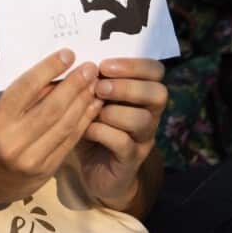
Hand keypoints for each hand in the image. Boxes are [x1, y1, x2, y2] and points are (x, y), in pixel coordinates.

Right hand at [0, 49, 101, 214]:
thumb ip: (19, 101)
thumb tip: (53, 78)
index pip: (26, 89)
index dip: (49, 69)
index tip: (67, 54)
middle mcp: (14, 142)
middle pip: (52, 108)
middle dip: (75, 85)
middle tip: (90, 68)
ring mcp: (32, 161)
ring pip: (65, 126)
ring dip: (83, 103)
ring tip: (94, 85)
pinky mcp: (45, 173)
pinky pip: (68, 143)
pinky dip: (82, 124)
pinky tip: (91, 108)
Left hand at [77, 58, 166, 209]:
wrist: (92, 171)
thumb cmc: (90, 127)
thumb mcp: (89, 100)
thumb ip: (88, 82)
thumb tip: (73, 60)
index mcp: (141, 94)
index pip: (155, 71)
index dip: (134, 64)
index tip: (104, 65)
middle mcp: (149, 114)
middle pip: (158, 93)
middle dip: (127, 87)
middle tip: (100, 88)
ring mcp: (142, 139)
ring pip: (143, 119)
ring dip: (114, 111)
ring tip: (93, 111)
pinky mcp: (131, 159)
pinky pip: (124, 143)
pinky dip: (102, 132)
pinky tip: (86, 130)